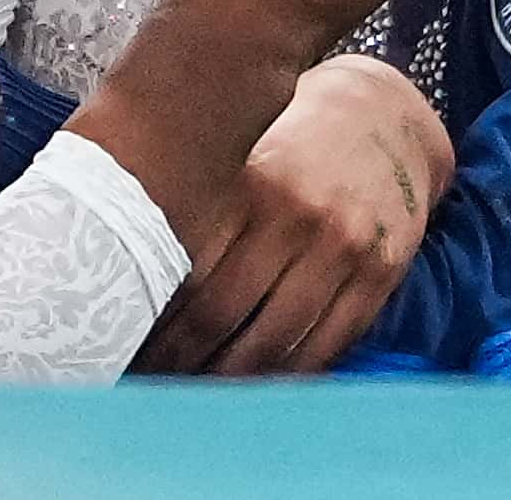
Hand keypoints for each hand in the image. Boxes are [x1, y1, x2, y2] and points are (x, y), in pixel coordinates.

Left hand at [137, 54, 454, 375]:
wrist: (386, 113)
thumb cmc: (293, 139)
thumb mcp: (244, 154)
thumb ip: (200, 205)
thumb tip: (128, 269)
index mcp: (252, 183)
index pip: (186, 273)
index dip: (151, 322)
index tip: (123, 347)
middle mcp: (298, 216)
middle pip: (221, 316)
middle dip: (177, 361)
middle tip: (145, 384)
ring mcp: (344, 248)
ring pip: (273, 344)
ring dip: (226, 383)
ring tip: (191, 397)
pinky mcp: (380, 273)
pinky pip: (325, 347)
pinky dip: (283, 379)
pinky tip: (253, 389)